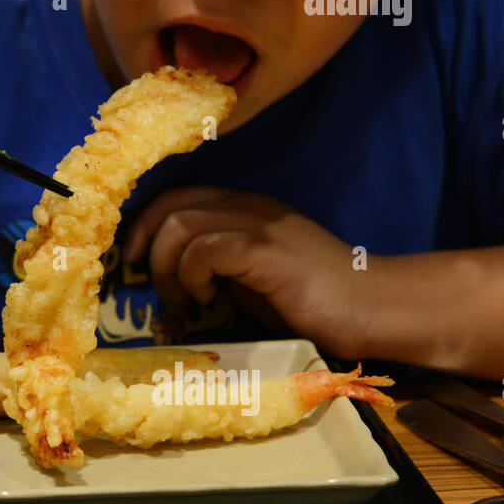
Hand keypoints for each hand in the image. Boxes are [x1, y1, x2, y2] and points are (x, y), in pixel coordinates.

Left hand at [123, 187, 373, 356]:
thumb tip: (166, 274)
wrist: (372, 307)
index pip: (174, 195)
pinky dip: (191, 275)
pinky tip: (206, 300)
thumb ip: (213, 263)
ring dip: (167, 269)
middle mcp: (246, 204)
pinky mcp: (266, 250)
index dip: (143, 225)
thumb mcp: (249, 274)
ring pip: (179, 225)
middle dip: (146, 248)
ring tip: (185, 301)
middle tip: (153, 288)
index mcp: (241, 205)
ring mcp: (257, 224)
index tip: (132, 263)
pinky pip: (204, 248)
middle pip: (168, 206)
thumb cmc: (311, 300)